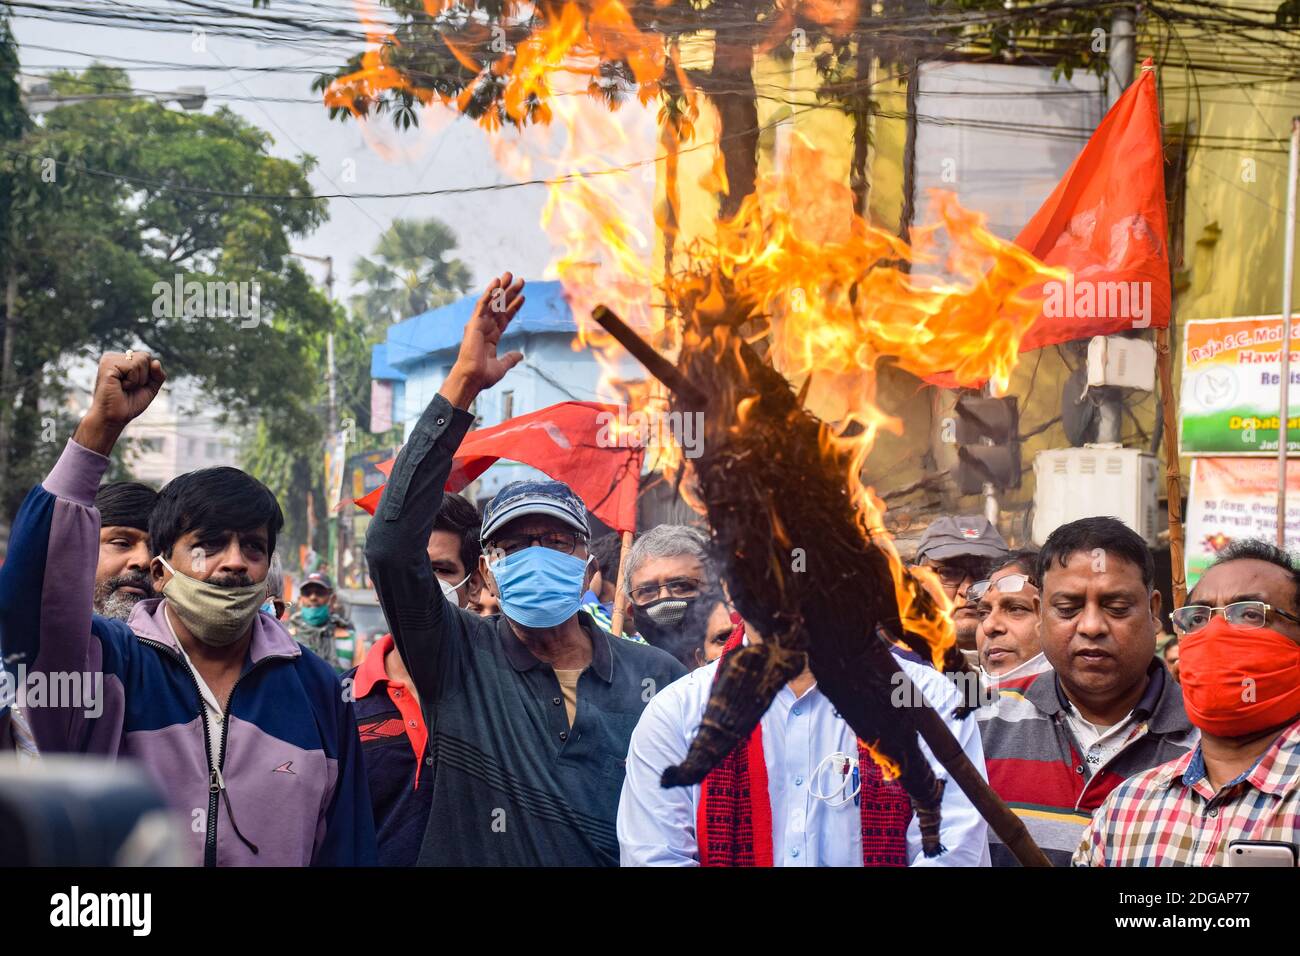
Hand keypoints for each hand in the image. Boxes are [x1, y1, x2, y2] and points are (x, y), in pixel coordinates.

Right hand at [73, 351, 166, 455]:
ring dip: (138, 379)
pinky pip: (133, 367)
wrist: (114, 418)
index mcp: (122, 360)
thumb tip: (156, 362)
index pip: (147, 358)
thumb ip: (158, 374)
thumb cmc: (129, 404)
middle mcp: (114, 357)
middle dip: (144, 376)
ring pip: (141, 360)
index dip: (148, 375)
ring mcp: (109, 359)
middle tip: (129, 387)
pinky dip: (132, 381)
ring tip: (124, 387)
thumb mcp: (150, 388)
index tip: (134, 386)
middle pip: (146, 356)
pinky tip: (120, 386)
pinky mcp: (108, 365)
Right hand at [441, 273, 524, 408]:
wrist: (472, 378)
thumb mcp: (501, 366)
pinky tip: (497, 283)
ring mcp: (479, 324)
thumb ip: (510, 359)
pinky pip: (483, 305)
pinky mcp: (474, 323)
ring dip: (501, 288)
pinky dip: (489, 293)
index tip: (523, 297)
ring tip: (510, 275)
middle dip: (510, 293)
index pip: (505, 318)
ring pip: (492, 302)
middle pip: (500, 306)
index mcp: (491, 337)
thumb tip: (520, 355)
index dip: (514, 307)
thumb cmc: (483, 376)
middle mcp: (485, 328)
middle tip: (520, 280)